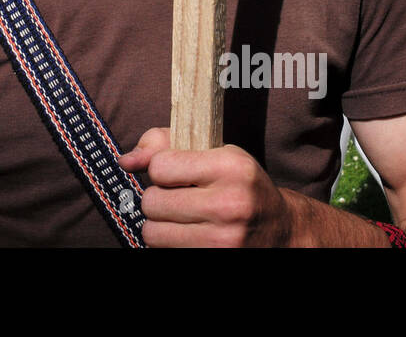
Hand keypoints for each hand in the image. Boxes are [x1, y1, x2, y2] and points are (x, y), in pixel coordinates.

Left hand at [118, 127, 292, 246]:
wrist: (280, 230)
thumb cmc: (240, 185)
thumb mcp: (214, 152)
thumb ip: (165, 145)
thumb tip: (125, 161)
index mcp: (231, 167)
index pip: (160, 167)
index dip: (162, 169)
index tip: (178, 173)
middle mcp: (230, 205)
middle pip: (151, 202)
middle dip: (159, 199)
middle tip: (180, 198)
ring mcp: (224, 241)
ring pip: (152, 233)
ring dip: (161, 225)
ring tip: (183, 218)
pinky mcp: (217, 261)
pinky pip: (166, 252)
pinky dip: (172, 244)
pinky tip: (191, 235)